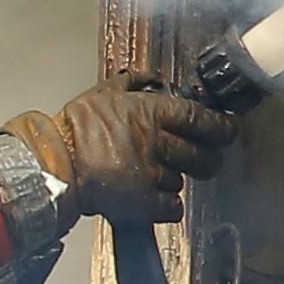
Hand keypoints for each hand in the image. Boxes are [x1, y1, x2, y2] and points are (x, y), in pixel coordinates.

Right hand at [11, 77, 234, 225]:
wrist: (55, 164)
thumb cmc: (74, 129)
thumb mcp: (101, 93)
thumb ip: (130, 83)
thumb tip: (149, 76)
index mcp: (149, 112)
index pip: (199, 118)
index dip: (221, 126)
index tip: (228, 130)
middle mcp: (156, 141)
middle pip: (201, 154)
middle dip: (208, 159)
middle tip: (206, 161)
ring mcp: (151, 173)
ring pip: (181, 181)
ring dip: (173, 181)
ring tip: (154, 177)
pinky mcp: (144, 202)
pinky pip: (172, 207)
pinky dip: (166, 206)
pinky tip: (152, 199)